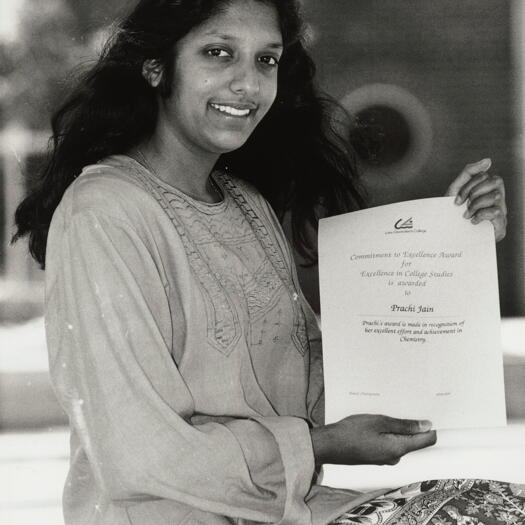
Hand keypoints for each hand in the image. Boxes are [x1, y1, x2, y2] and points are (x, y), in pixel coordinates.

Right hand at [310, 414, 436, 466]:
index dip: (430, 427)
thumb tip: (427, 426)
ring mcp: (385, 459)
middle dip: (411, 425)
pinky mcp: (376, 457)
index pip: (426, 441)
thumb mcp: (379, 422)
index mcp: (398, 448)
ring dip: (397, 428)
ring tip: (385, 412)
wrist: (330, 446)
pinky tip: (376, 423)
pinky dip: (387, 433)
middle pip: (413, 441)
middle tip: (404, 406)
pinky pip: (389, 444)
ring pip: (400, 441)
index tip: (428, 412)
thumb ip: (404, 425)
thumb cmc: (352, 431)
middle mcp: (395, 457)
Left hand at [445, 158, 506, 241]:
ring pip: (497, 196)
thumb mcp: (456, 189)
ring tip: (466, 215)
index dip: (469, 186)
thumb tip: (488, 160)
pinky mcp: (500, 226)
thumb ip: (469, 172)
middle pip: (496, 181)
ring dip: (476, 204)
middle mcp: (498, 199)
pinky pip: (496, 212)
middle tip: (463, 205)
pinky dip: (480, 215)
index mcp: (489, 189)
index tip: (456, 200)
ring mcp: (501, 212)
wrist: (446, 236)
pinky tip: (472, 221)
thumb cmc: (452, 213)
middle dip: (474, 192)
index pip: (486, 176)